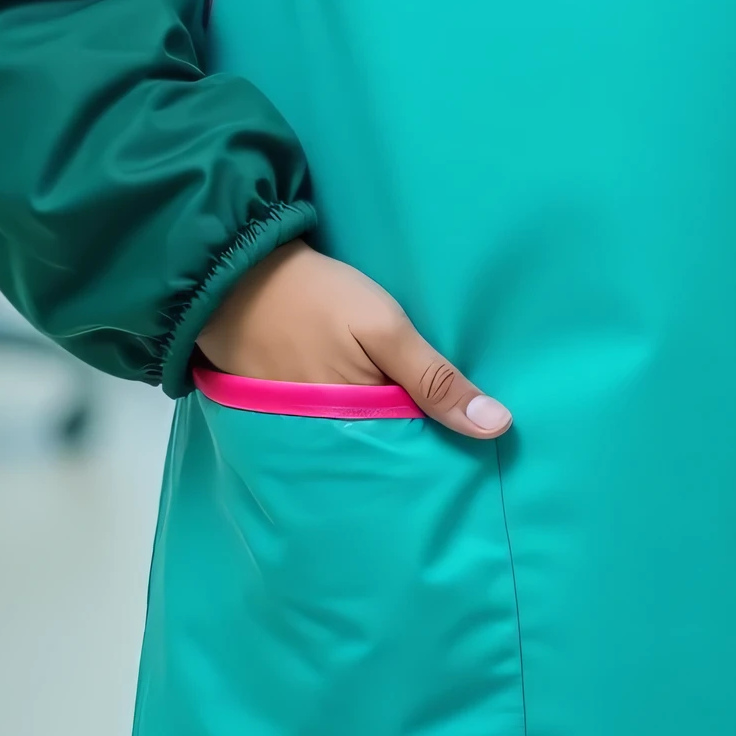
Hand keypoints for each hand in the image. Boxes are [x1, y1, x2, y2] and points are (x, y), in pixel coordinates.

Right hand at [198, 241, 511, 440]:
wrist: (238, 274)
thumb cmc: (318, 299)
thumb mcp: (384, 328)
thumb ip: (434, 377)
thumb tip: (497, 427)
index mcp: (354, 428)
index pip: (409, 461)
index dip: (443, 457)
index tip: (479, 456)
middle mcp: (326, 443)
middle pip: (383, 459)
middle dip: (415, 456)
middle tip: (459, 453)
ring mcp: (302, 430)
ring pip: (358, 446)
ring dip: (386, 441)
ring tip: (427, 439)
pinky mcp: (286, 413)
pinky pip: (330, 431)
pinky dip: (354, 426)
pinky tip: (378, 415)